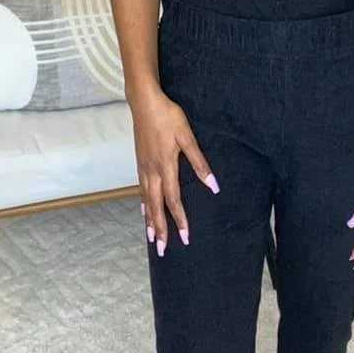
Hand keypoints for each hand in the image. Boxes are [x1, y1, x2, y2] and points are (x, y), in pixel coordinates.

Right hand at [131, 86, 219, 255]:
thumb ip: (200, 162)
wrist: (144, 102)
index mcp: (165, 166)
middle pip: (156, 207)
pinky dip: (144, 204)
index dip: (180, 219)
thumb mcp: (187, 137)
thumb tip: (213, 185)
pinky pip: (142, 190)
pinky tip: (145, 210)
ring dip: (150, 221)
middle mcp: (152, 171)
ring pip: (147, 200)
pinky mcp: (140, 162)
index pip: (173, 200)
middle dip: (160, 229)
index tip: (185, 237)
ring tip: (152, 238)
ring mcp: (143, 168)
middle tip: (162, 250)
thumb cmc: (168, 117)